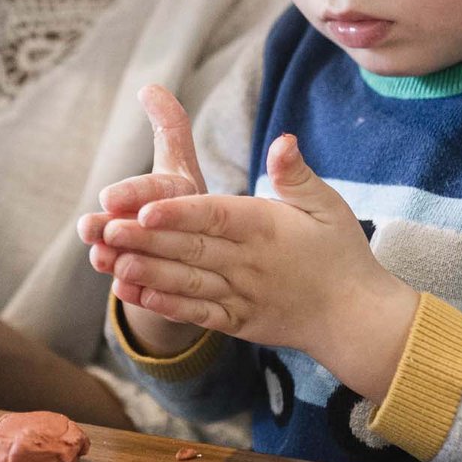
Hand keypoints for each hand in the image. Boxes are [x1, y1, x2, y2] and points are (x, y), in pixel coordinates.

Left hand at [96, 90, 419, 398]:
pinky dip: (166, 305)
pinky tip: (135, 295)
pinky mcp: (236, 321)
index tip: (144, 207)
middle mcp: (249, 263)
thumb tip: (282, 140)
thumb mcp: (327, 205)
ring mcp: (241, 295)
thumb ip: (296, 174)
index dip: (179, 212)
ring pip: (187, 282)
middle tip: (104, 228)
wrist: (356, 320)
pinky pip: (197, 314)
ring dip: (147, 272)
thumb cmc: (340, 253)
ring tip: (110, 261)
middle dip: (145, 239)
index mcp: (265, 227)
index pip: (215, 216)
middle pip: (190, 249)